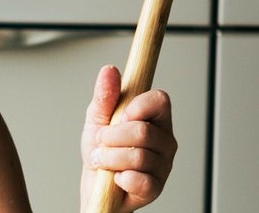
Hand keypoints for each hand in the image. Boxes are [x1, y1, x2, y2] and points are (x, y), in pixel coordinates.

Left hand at [80, 65, 176, 211]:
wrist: (94, 184)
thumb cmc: (99, 150)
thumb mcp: (96, 119)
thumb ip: (104, 96)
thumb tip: (110, 71)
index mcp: (154, 120)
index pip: (160, 100)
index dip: (138, 106)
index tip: (121, 115)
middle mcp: (164, 141)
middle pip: (143, 131)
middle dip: (110, 137)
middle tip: (101, 143)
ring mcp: (162, 165)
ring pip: (138, 156)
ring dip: (109, 158)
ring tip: (103, 160)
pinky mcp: (155, 188)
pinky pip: (139, 180)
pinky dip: (119, 178)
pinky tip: (116, 177)